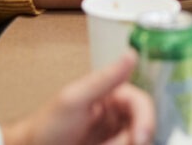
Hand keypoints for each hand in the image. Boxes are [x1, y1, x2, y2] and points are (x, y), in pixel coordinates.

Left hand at [1, 52, 153, 144]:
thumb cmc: (47, 126)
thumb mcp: (75, 99)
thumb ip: (105, 79)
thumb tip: (131, 55)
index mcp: (110, 94)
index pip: (141, 103)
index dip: (145, 119)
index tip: (140, 137)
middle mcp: (115, 114)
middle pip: (143, 125)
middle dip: (136, 137)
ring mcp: (113, 135)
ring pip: (136, 140)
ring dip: (123, 144)